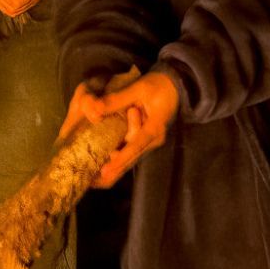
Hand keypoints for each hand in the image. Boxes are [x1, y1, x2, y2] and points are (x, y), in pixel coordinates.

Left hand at [57, 67, 180, 188]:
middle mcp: (153, 139)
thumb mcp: (138, 89)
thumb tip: (94, 109)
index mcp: (154, 128)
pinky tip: (104, 169)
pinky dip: (118, 160)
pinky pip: (130, 152)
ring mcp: (149, 141)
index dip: (120, 159)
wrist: (175, 85)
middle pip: (132, 158)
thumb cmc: (159, 86)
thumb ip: (116, 100)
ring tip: (95, 181)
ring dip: (115, 168)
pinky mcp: (144, 139)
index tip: (106, 171)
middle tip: (94, 183)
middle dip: (114, 171)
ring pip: (130, 158)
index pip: (135, 146)